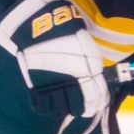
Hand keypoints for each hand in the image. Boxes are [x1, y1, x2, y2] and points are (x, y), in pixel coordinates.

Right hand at [3, 0, 107, 117]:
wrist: (39, 24)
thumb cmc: (67, 32)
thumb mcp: (87, 49)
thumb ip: (91, 68)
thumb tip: (95, 82)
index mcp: (89, 72)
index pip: (97, 99)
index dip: (96, 104)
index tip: (94, 104)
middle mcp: (73, 82)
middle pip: (79, 108)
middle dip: (80, 107)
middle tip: (77, 103)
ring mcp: (53, 85)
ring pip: (61, 109)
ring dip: (63, 107)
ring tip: (61, 100)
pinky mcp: (36, 85)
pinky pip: (41, 105)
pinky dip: (45, 105)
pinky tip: (46, 99)